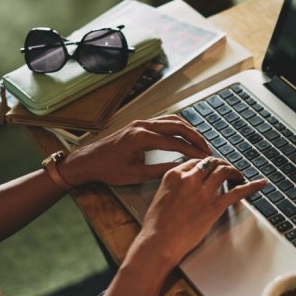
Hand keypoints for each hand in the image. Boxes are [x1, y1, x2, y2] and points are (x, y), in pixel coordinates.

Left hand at [62, 116, 210, 186]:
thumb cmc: (107, 169)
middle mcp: (142, 126)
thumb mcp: (136, 175)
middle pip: (178, 126)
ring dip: (188, 130)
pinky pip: (164, 121)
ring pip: (172, 120)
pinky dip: (178, 127)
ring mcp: (140, 123)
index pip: (175, 142)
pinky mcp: (139, 124)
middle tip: (207, 149)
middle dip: (195, 137)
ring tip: (200, 143)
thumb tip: (182, 169)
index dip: (192, 151)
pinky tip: (184, 135)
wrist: (88, 161)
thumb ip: (162, 170)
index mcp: (141, 138)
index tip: (204, 158)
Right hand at [140, 157, 267, 263]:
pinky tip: (260, 183)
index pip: (195, 162)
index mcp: (174, 175)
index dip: (206, 165)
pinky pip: (238, 191)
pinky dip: (252, 186)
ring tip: (238, 175)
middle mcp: (190, 179)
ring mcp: (204, 191)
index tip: (211, 168)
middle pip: (211, 163)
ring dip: (234, 171)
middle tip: (227, 168)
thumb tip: (184, 186)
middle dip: (221, 164)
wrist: (159, 242)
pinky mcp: (215, 206)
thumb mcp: (160, 197)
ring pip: (224, 171)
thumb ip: (174, 186)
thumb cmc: (156, 225)